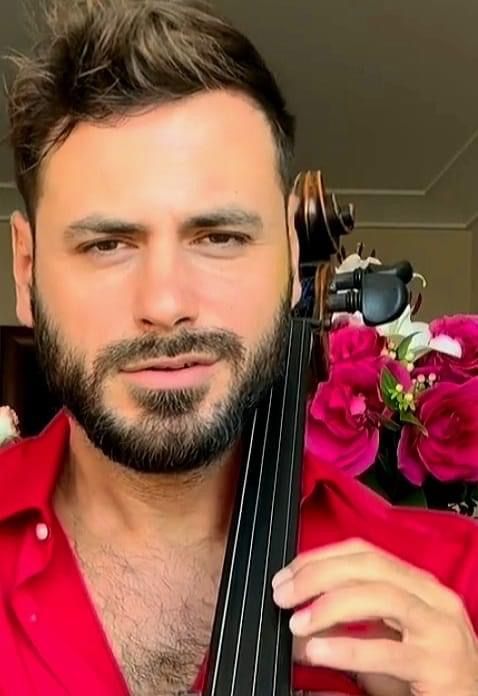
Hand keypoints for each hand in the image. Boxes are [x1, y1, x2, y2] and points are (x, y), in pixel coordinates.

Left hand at [272, 538, 477, 695]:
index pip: (364, 553)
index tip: (287, 574)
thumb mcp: (380, 641)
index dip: (321, 558)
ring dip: (330, 605)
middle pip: (369, 566)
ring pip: (381, 596)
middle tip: (283, 593)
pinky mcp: (439, 665)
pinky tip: (318, 650)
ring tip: (298, 621)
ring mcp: (440, 629)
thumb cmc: (423, 678)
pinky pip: (387, 650)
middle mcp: (433, 598)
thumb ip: (345, 623)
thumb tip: (297, 612)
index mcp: (418, 584)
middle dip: (318, 575)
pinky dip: (347, 647)